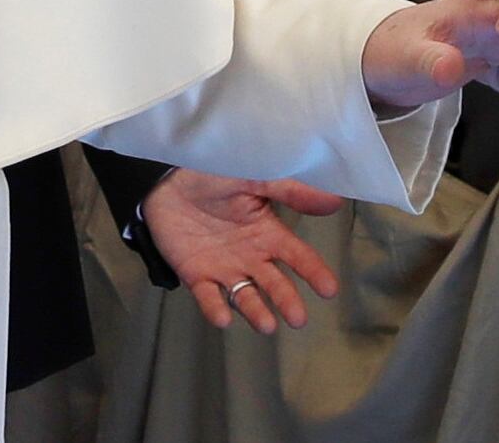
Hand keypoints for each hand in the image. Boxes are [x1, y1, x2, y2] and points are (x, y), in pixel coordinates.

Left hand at [142, 169, 342, 333]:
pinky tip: (223, 317)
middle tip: (297, 318)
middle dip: (286, 300)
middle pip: (274, 283)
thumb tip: (334, 199)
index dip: (313, 272)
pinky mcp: (196, 274)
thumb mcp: (253, 176)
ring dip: (256, 311)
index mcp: (267, 233)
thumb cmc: (213, 174)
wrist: (164, 177)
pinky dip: (214, 308)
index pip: (297, 255)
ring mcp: (223, 267)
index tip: (329, 290)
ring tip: (266, 325)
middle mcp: (250, 256)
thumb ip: (289, 190)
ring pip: (245, 295)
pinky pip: (207, 296)